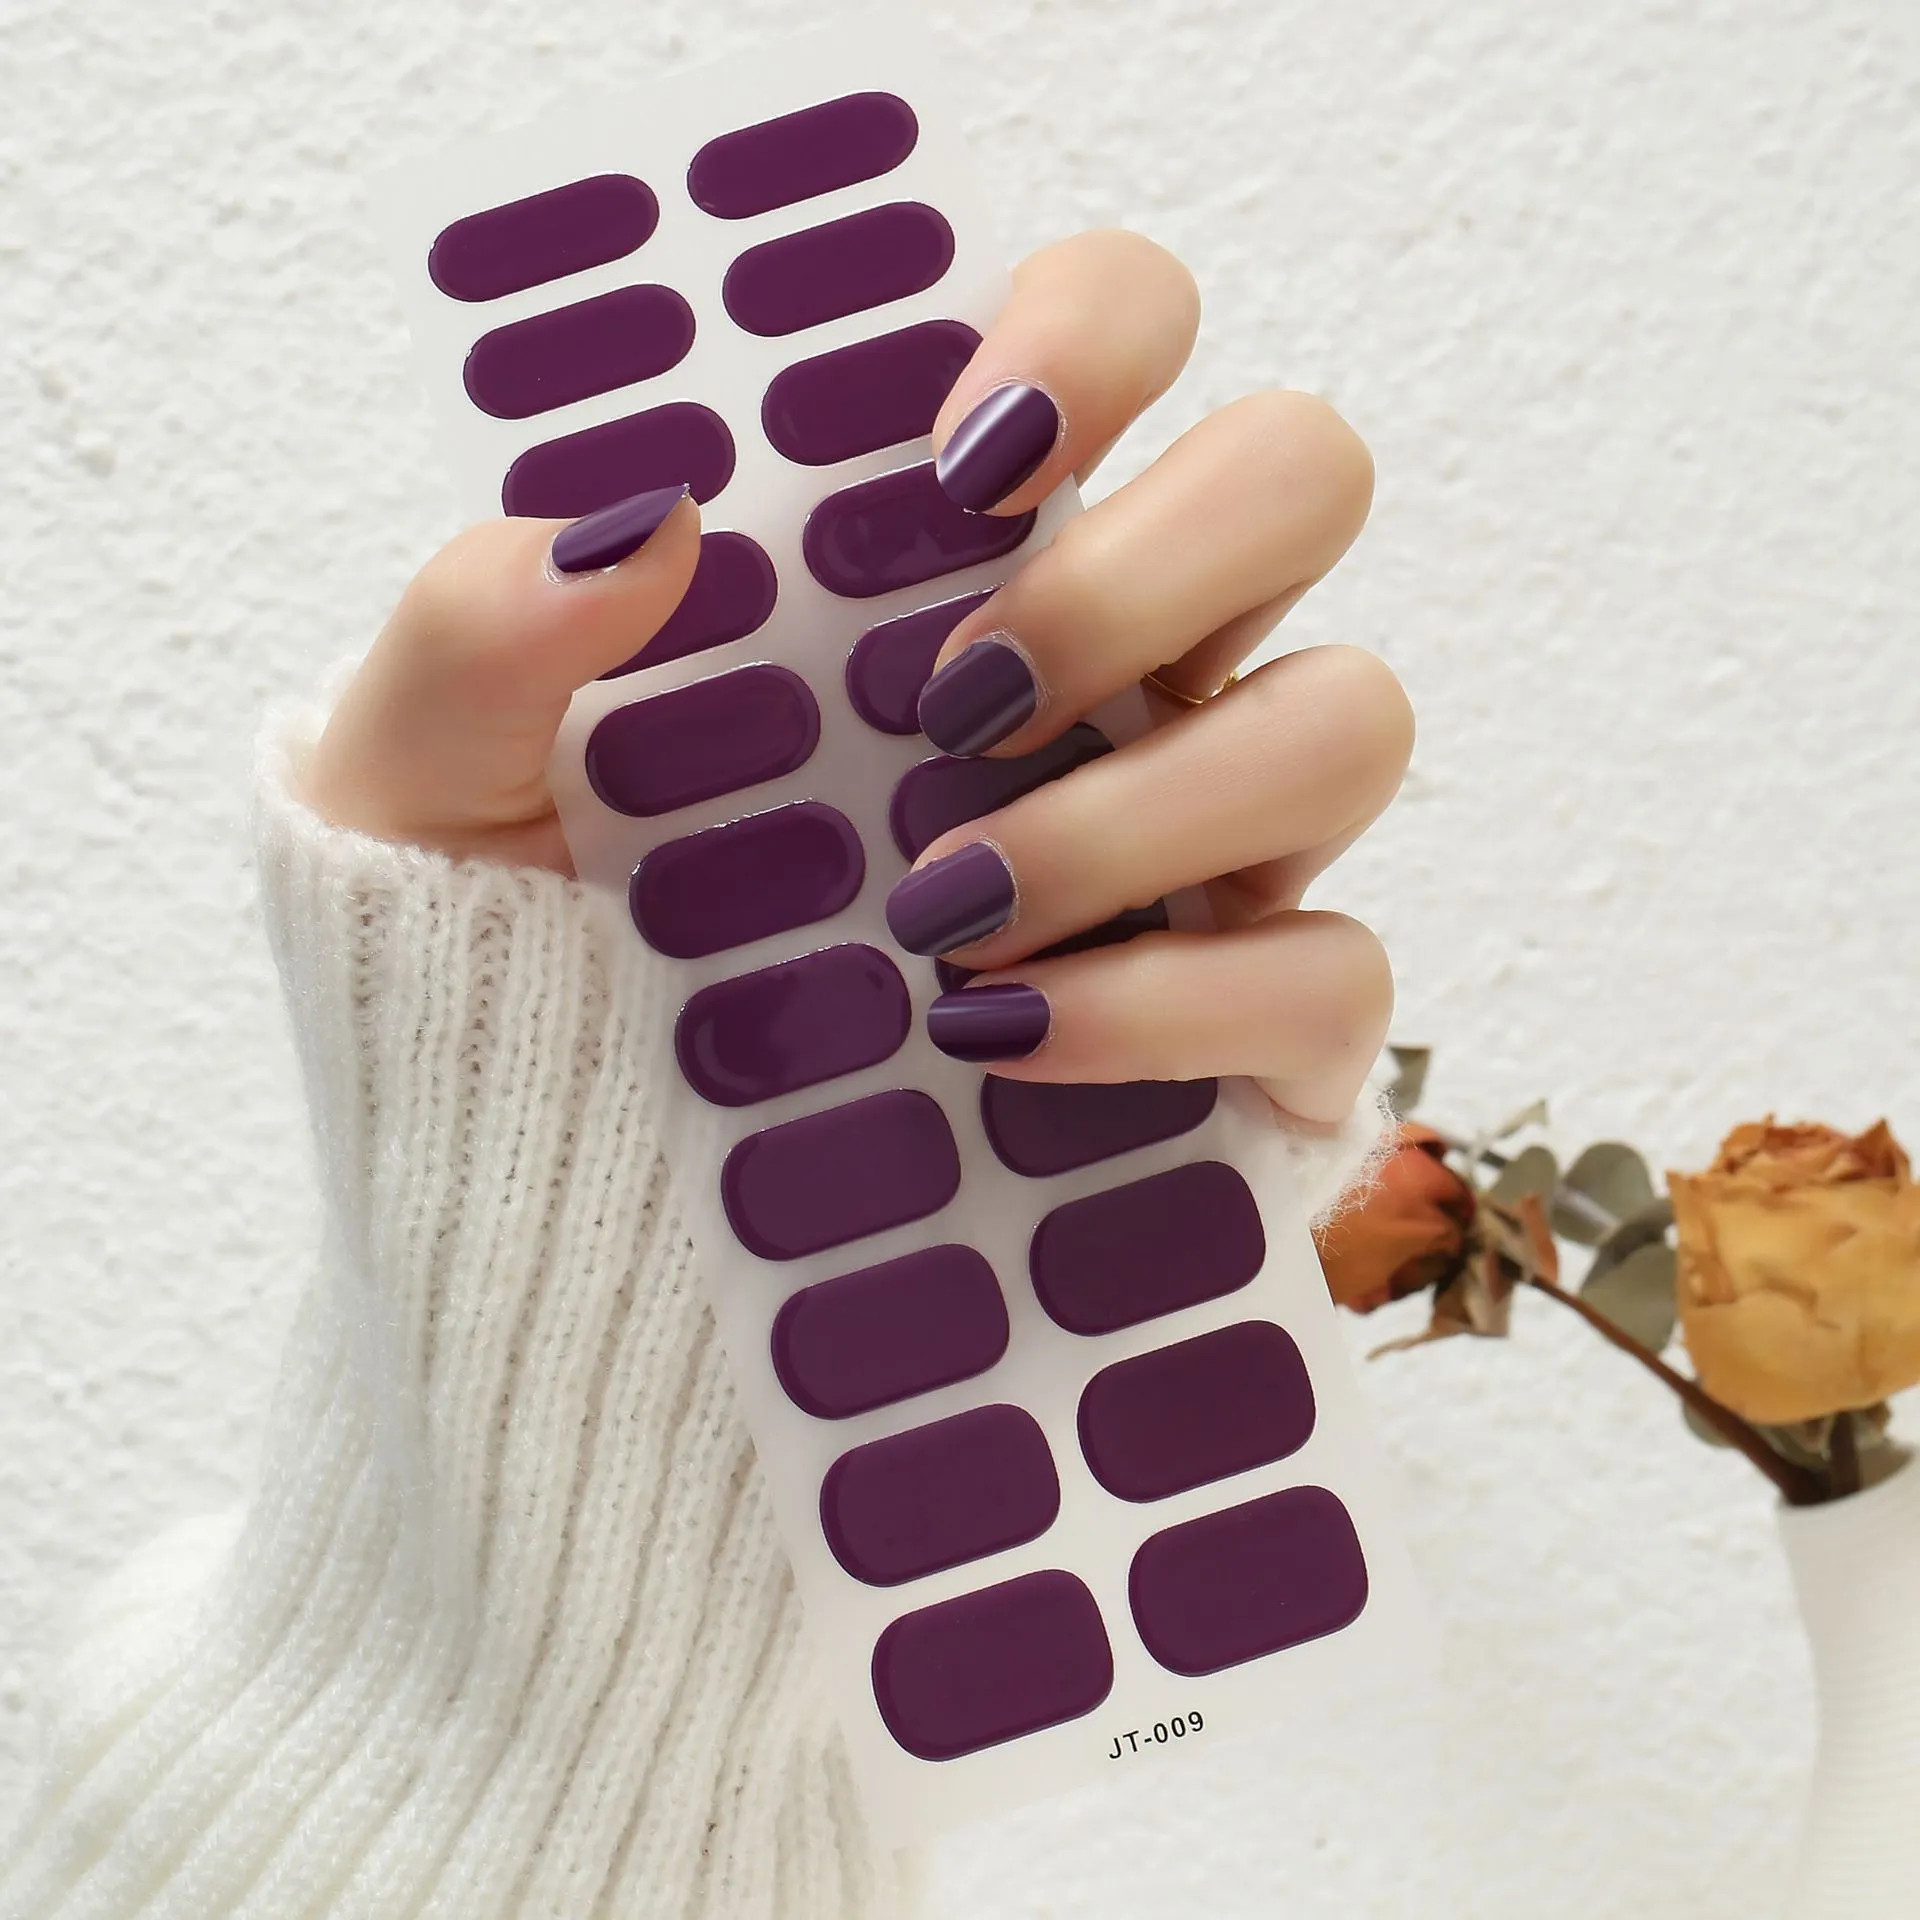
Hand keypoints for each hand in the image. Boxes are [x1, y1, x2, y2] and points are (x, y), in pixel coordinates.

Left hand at [303, 229, 1409, 1126]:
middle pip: (1298, 476)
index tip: (960, 458)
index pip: (1123, 326)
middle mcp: (1120, 665)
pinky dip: (1177, 1005)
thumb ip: (480, 633)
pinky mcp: (1252, 1031)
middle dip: (1150, 566)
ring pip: (1347, 720)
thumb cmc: (518, 950)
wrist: (582, 1193)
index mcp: (955, 551)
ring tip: (947, 907)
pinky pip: (1328, 975)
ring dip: (1159, 803)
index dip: (1096, 331)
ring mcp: (1207, 844)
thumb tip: (632, 520)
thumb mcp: (436, 787)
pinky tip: (1005, 1039)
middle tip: (958, 701)